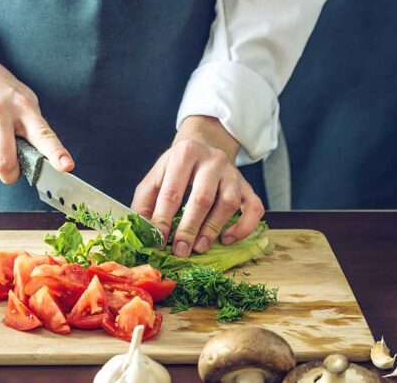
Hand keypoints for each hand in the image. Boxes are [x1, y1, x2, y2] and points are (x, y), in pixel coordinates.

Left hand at [131, 116, 264, 256]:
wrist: (203, 146)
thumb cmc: (175, 168)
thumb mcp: (155, 177)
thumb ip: (145, 202)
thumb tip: (142, 233)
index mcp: (185, 154)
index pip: (172, 192)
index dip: (164, 219)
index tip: (158, 241)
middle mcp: (212, 160)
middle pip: (202, 198)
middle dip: (189, 228)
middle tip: (180, 251)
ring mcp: (233, 173)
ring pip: (228, 204)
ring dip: (212, 229)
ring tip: (199, 247)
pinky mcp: (247, 186)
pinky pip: (254, 208)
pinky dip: (243, 227)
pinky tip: (227, 239)